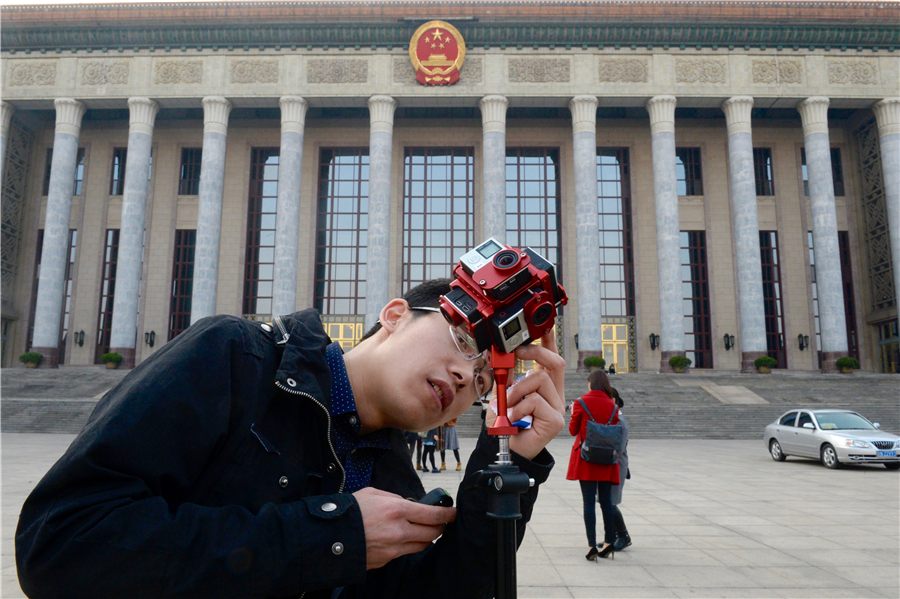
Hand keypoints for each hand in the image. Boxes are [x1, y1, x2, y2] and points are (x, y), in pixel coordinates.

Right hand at [353, 487, 455, 569]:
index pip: (433, 515)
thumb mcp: (374, 493)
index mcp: (397, 510)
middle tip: (442, 522)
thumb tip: (408, 504)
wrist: (331, 536)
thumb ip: (394, 498)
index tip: (452, 513)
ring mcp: (393, 548)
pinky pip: (405, 553)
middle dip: (441, 527)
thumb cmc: (351, 511)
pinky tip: (404, 539)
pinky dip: (409, 545)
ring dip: (427, 538)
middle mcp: (399, 531)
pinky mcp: (386, 560)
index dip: (447, 514)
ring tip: (424, 530)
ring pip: (422, 545)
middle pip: (433, 533)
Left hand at [485, 331, 565, 459]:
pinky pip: (534, 401)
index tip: (544, 327)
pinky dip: (517, 407)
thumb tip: (503, 360)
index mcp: (545, 389)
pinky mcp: (555, 420)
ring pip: (539, 379)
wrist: (506, 450)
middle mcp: (555, 396)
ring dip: (516, 389)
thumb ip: (507, 379)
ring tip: (508, 406)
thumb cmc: (506, 425)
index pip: (551, 361)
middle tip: (515, 352)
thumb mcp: (503, 396)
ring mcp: (557, 408)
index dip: (549, 343)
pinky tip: (513, 419)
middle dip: (534, 352)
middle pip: (555, 363)